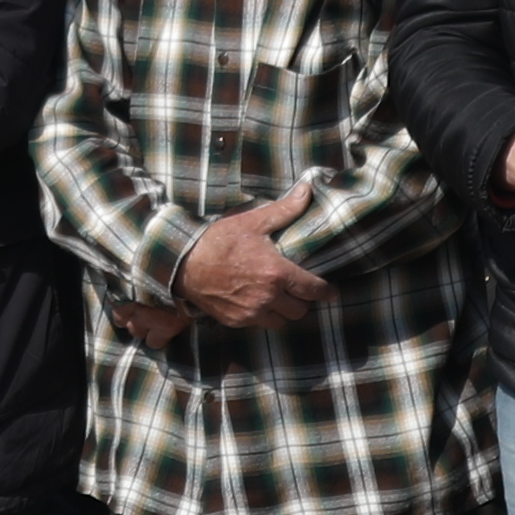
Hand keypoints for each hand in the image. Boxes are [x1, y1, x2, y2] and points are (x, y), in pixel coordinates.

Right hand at [176, 185, 331, 333]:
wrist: (184, 264)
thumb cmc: (219, 241)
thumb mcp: (253, 222)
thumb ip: (285, 210)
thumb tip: (307, 190)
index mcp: (276, 273)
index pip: (312, 289)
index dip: (325, 291)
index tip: (330, 291)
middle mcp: (267, 297)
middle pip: (300, 310)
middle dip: (304, 301)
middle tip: (300, 291)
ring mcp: (251, 313)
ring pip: (282, 322)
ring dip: (285, 311)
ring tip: (281, 299)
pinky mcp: (237, 321)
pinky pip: (260, 324)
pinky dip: (264, 316)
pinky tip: (258, 302)